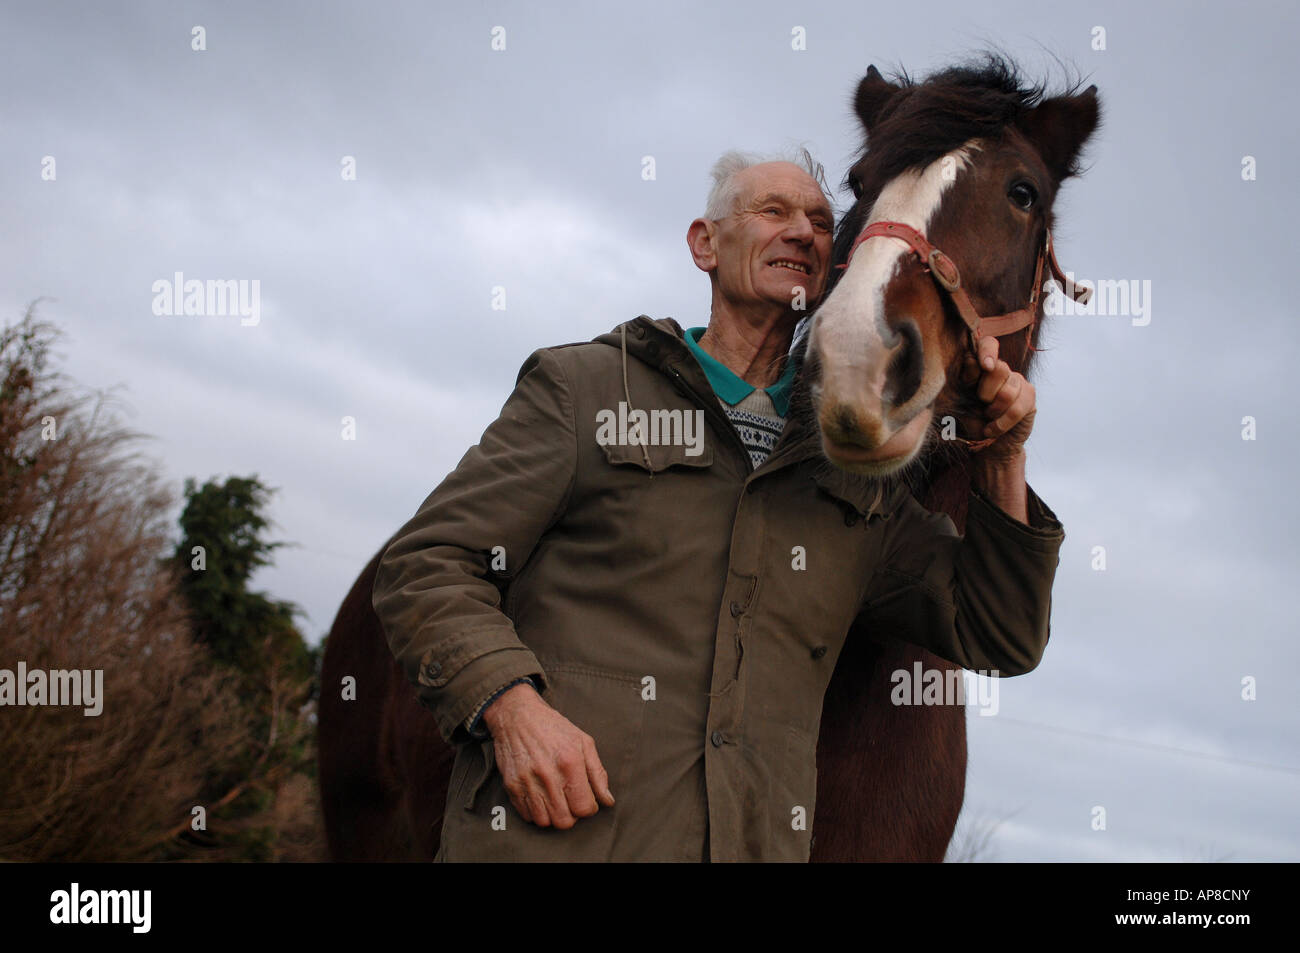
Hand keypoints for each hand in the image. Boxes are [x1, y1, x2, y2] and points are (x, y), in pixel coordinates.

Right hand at [481, 683, 615, 828]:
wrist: (517, 715)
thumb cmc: (554, 727)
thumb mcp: (583, 742)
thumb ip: (598, 773)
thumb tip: (608, 800)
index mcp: (570, 763)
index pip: (584, 808)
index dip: (589, 808)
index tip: (586, 799)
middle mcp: (548, 775)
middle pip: (564, 821)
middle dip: (572, 815)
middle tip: (571, 800)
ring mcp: (527, 781)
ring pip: (544, 822)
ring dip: (553, 815)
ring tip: (555, 799)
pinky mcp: (511, 786)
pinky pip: (527, 815)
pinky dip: (536, 812)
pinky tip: (541, 796)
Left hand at [959, 335, 1034, 460]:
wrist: (984, 444)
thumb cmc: (968, 420)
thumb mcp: (957, 401)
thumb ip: (964, 380)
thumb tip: (970, 360)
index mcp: (980, 366)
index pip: (988, 344)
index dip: (988, 351)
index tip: (985, 366)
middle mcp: (1001, 370)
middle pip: (999, 369)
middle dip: (985, 393)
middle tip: (980, 405)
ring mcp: (1017, 381)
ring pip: (1008, 392)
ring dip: (993, 411)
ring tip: (987, 417)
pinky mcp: (1029, 396)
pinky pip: (1017, 409)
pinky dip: (1001, 423)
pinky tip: (993, 429)